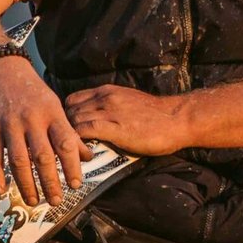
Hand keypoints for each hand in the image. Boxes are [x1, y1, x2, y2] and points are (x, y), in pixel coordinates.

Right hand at [0, 58, 92, 206]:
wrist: (1, 69)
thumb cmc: (32, 91)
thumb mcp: (55, 106)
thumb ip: (68, 132)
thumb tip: (87, 156)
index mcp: (51, 114)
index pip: (65, 142)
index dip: (71, 165)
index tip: (75, 184)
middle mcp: (31, 120)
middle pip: (42, 156)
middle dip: (50, 181)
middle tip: (55, 200)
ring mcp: (9, 125)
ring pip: (18, 160)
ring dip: (26, 184)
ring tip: (33, 200)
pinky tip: (1, 191)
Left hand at [66, 84, 189, 156]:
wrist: (178, 118)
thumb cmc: (157, 116)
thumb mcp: (128, 102)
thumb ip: (110, 107)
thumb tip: (96, 119)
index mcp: (107, 91)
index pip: (73, 99)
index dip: (67, 115)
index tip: (68, 130)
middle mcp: (105, 98)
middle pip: (70, 110)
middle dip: (64, 128)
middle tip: (66, 145)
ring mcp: (110, 112)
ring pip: (74, 120)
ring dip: (70, 137)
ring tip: (71, 152)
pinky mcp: (116, 128)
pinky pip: (86, 131)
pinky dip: (78, 141)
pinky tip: (82, 152)